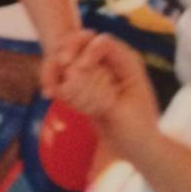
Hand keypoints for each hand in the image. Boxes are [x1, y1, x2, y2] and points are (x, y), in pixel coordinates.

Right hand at [45, 32, 159, 157]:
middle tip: (57, 73)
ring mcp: (95, 73)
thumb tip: (73, 76)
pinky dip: (56, 85)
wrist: (135, 149)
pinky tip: (54, 96)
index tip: (77, 68)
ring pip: (68, 59)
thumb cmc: (138, 130)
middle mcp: (110, 62)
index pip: (102, 42)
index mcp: (127, 62)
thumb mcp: (122, 112)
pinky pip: (63, 78)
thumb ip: (99, 93)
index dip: (87, 51)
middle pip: (82, 43)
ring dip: (56, 71)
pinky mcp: (84, 86)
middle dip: (66, 55)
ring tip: (52, 92)